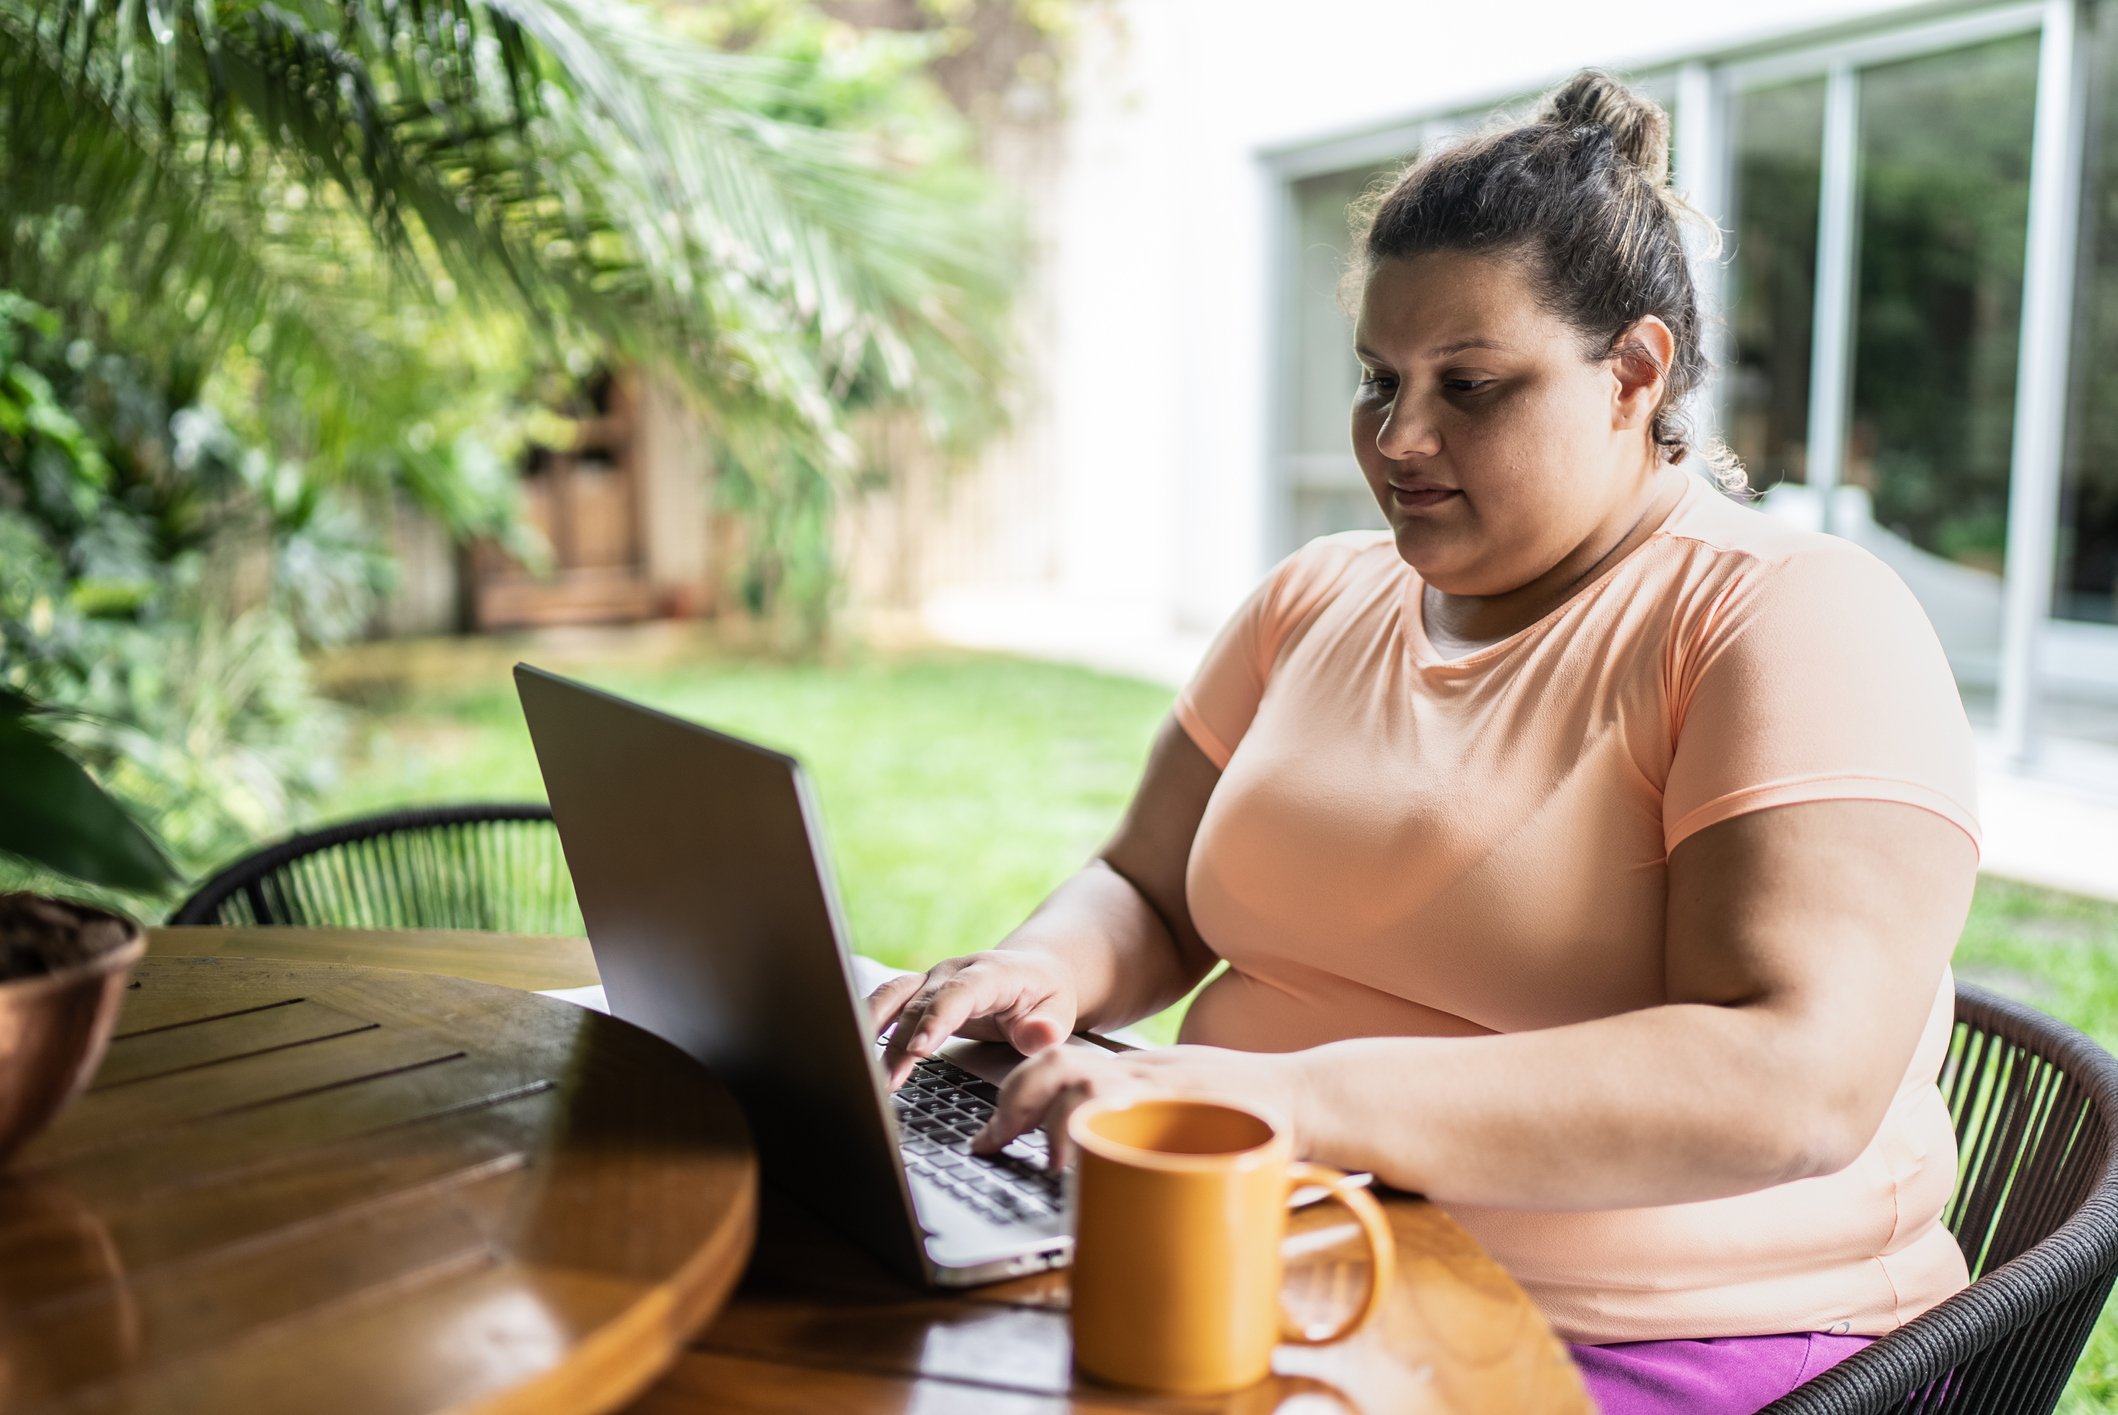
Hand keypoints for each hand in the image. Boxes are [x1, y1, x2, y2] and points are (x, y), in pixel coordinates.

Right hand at [866, 950, 1079, 1089]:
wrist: (1033, 973)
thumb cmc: (1044, 997)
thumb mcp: (1059, 1012)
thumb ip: (1047, 1028)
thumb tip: (1038, 1035)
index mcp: (991, 972)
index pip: (960, 993)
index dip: (937, 1019)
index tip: (919, 1049)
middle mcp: (955, 971)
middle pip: (920, 1003)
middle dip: (900, 1043)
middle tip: (888, 1082)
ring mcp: (932, 979)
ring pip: (894, 997)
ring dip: (875, 1031)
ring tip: (866, 1071)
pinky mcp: (919, 991)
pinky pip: (887, 1001)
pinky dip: (869, 1022)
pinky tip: (854, 1048)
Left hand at [972, 1042, 1307, 1169]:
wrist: (1316, 1095)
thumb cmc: (1251, 1112)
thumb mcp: (1183, 1110)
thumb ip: (1138, 1126)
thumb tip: (1085, 1174)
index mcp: (1135, 1071)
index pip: (1057, 1062)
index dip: (1013, 1093)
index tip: (985, 1134)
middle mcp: (1143, 1071)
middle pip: (1058, 1066)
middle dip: (1013, 1102)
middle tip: (988, 1144)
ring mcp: (1168, 1086)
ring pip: (1087, 1082)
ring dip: (1051, 1119)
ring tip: (1038, 1159)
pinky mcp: (1196, 1106)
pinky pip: (1136, 1114)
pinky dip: (1103, 1134)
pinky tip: (1085, 1166)